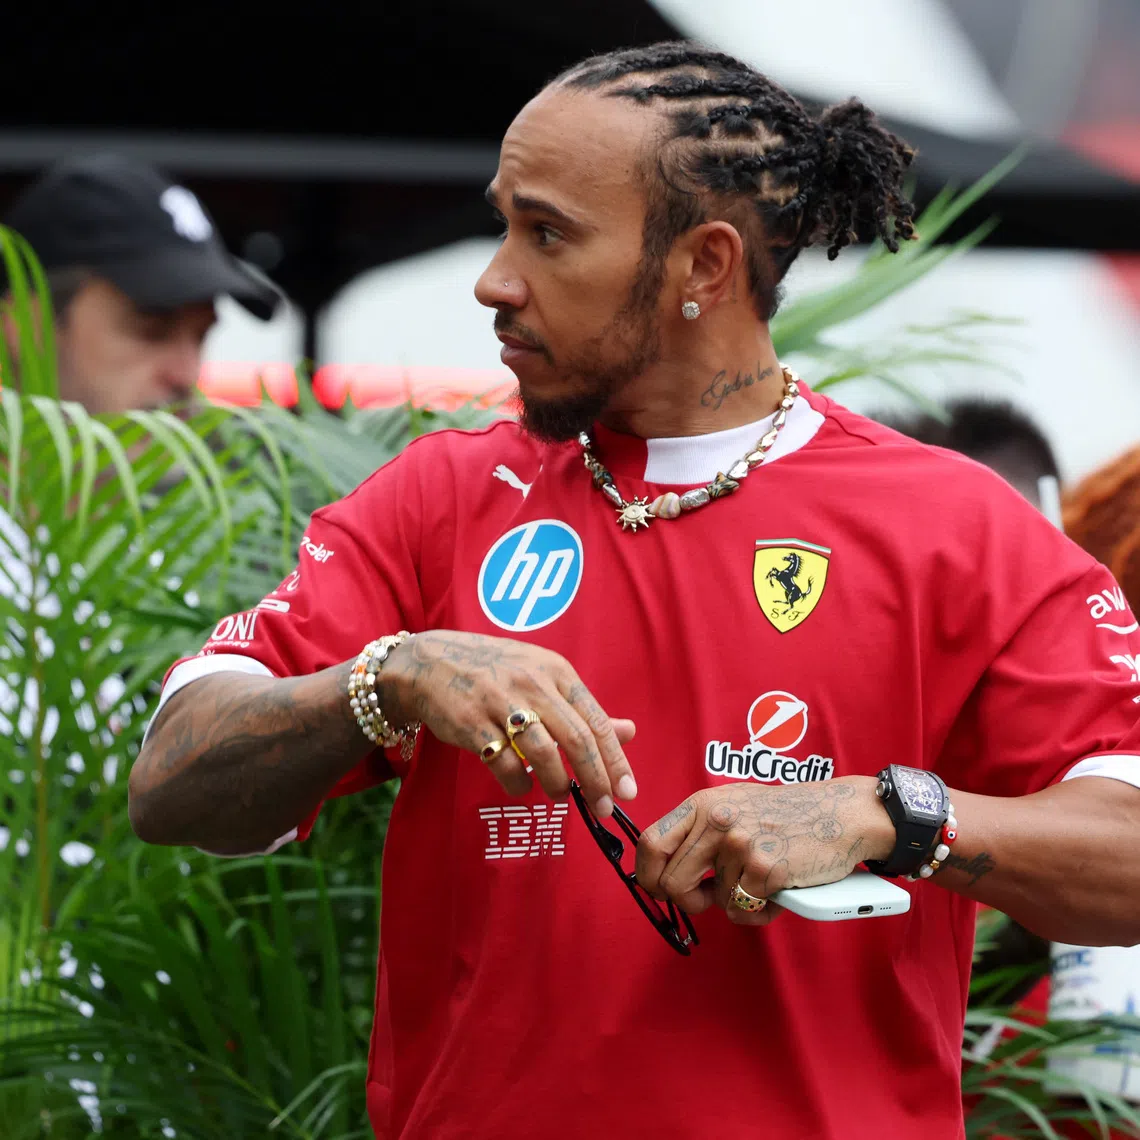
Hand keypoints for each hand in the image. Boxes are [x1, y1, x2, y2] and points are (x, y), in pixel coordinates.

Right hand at [381, 630, 635, 816]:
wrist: (430, 662)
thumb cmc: (495, 672)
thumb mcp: (542, 677)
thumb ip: (582, 708)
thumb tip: (629, 732)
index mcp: (556, 671)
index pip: (596, 721)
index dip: (616, 760)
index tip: (628, 791)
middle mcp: (533, 683)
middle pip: (577, 739)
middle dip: (595, 779)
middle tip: (603, 806)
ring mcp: (501, 702)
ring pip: (543, 752)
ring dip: (557, 782)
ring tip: (561, 795)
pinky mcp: (472, 722)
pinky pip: (503, 762)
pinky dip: (517, 782)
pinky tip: (521, 786)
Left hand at [634, 779, 891, 925]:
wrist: (838, 814)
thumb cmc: (783, 816)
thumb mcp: (732, 807)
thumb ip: (698, 833)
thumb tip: (662, 872)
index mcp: (701, 804)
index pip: (650, 843)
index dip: (648, 875)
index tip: (659, 890)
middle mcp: (715, 820)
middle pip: (671, 882)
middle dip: (688, 901)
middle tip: (708, 899)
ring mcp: (740, 844)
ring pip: (714, 901)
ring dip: (736, 902)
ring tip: (760, 882)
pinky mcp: (765, 869)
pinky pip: (743, 911)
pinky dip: (760, 911)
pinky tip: (777, 890)